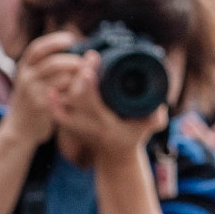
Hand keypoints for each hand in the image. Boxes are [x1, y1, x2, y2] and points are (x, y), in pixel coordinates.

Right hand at [7, 31, 80, 146]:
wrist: (19, 129)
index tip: (71, 39)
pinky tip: (79, 92)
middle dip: (73, 61)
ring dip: (77, 77)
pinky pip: (64, 96)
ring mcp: (32, 93)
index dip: (54, 41)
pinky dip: (74, 92)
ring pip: (62, 79)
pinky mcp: (41, 107)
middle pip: (53, 63)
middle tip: (85, 64)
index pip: (37, 48)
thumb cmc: (32, 100)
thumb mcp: (32, 79)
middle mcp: (26, 77)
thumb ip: (45, 65)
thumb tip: (70, 43)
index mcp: (24, 67)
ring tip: (86, 78)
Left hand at [50, 51, 166, 157]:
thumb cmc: (134, 137)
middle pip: (75, 97)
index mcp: (107, 124)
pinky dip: (54, 99)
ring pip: (64, 102)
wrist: (116, 156)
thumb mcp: (149, 129)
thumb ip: (156, 118)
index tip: (91, 63)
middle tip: (90, 57)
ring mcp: (77, 125)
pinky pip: (57, 110)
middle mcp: (88, 125)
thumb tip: (160, 104)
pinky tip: (55, 84)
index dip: (88, 83)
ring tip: (79, 63)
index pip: (92, 103)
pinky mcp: (69, 122)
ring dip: (68, 81)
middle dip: (79, 74)